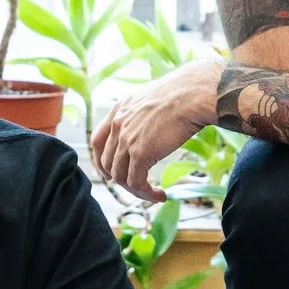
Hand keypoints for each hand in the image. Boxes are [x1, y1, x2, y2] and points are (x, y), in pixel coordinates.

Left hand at [91, 60, 223, 199]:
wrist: (192, 94)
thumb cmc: (182, 94)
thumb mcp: (152, 98)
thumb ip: (144, 113)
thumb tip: (152, 126)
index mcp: (119, 110)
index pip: (97, 141)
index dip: (101, 160)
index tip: (111, 171)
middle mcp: (118, 125)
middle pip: (107, 163)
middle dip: (120, 179)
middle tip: (138, 186)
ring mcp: (126, 140)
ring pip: (120, 177)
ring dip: (136, 191)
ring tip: (153, 194)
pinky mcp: (140, 154)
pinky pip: (136, 183)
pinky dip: (146, 194)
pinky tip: (160, 195)